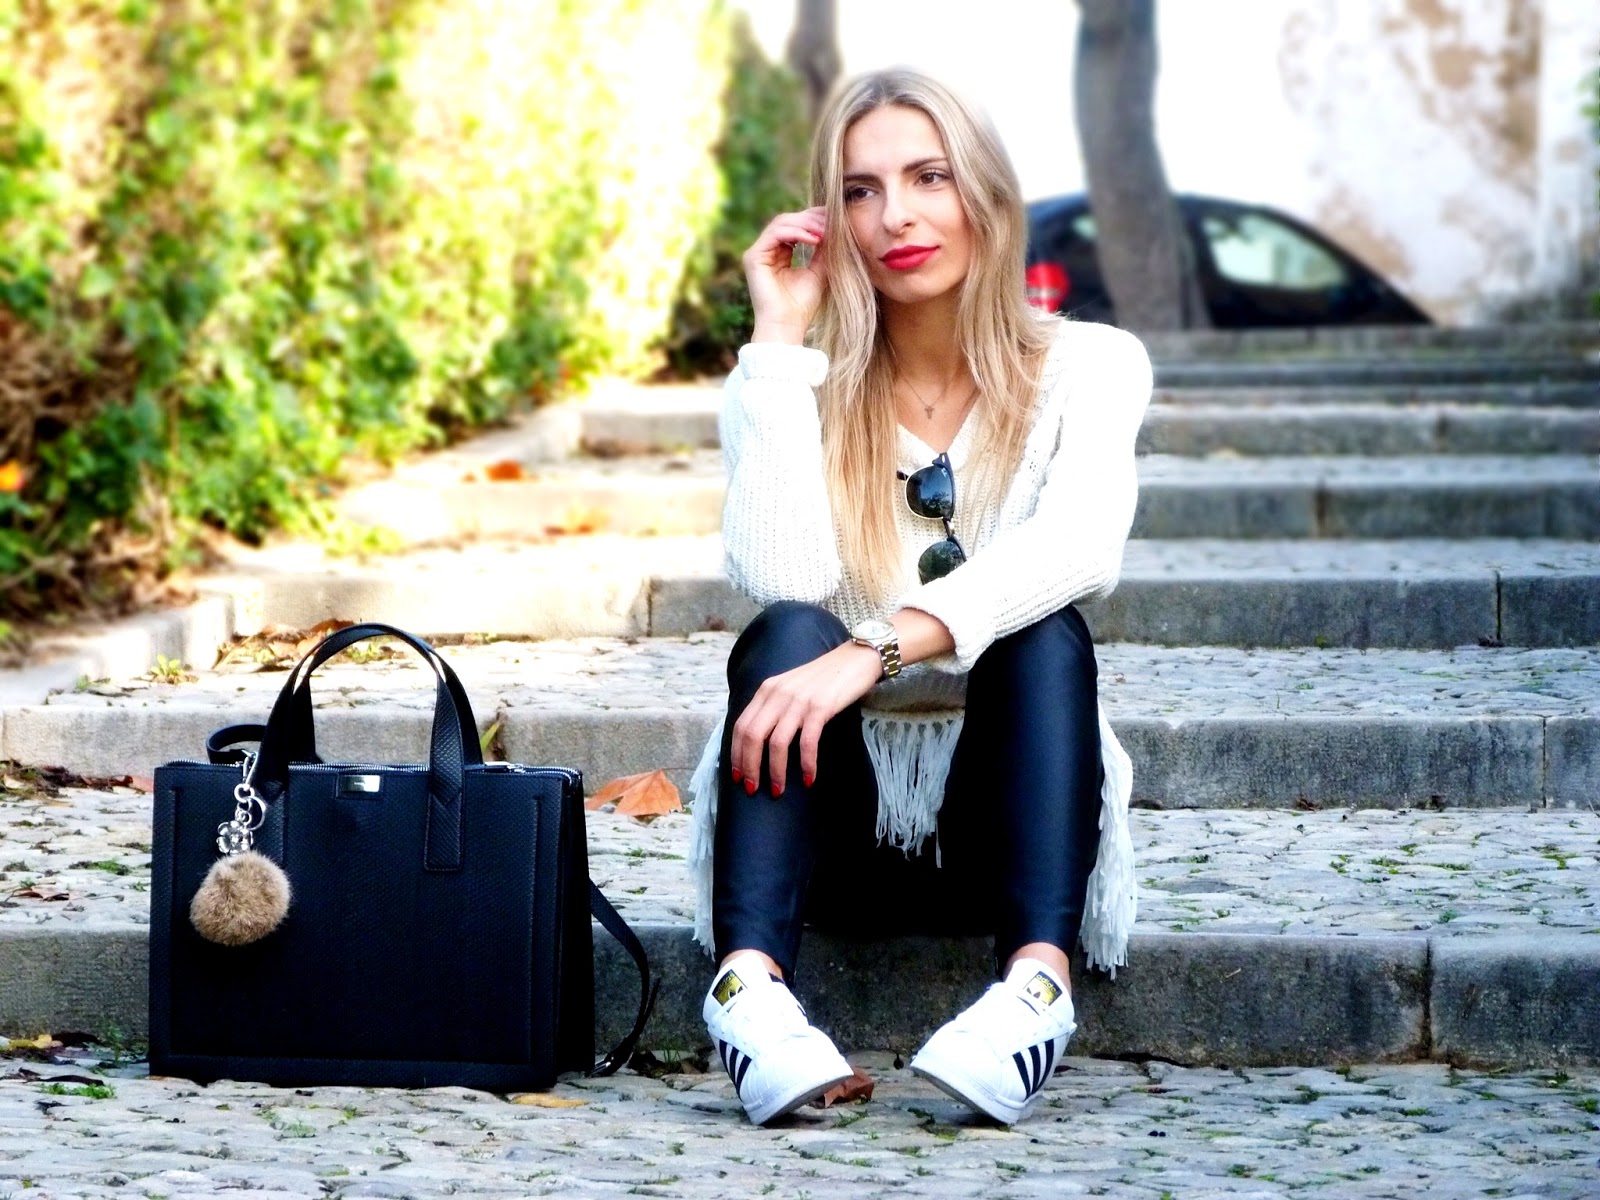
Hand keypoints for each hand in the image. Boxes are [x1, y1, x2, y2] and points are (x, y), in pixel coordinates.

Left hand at [730, 640, 882, 795]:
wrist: (855, 658)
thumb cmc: (824, 679)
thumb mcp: (790, 688)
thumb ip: (774, 707)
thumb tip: (760, 741)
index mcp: (766, 690)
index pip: (741, 726)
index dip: (736, 754)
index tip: (739, 776)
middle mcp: (777, 694)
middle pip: (753, 736)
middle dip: (750, 767)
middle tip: (753, 789)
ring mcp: (798, 700)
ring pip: (776, 743)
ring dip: (775, 771)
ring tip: (779, 790)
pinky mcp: (820, 707)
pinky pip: (807, 742)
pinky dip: (806, 764)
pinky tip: (809, 779)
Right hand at [743, 206, 828, 344]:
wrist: (787, 326)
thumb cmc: (802, 306)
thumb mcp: (819, 271)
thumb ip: (823, 250)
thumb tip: (833, 227)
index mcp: (779, 254)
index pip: (795, 227)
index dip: (814, 219)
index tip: (836, 217)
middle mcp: (766, 251)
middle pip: (787, 220)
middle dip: (811, 218)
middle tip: (833, 220)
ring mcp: (757, 253)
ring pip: (781, 223)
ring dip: (806, 224)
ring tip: (825, 231)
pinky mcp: (753, 257)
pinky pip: (776, 234)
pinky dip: (796, 232)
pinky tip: (814, 239)